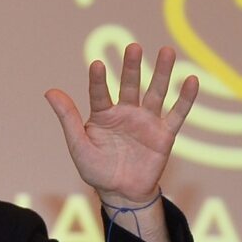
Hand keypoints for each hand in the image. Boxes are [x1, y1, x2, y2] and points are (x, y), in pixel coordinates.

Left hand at [43, 42, 198, 205]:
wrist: (121, 194)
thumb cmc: (96, 170)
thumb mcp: (79, 145)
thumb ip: (68, 118)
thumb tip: (49, 91)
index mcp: (103, 114)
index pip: (100, 92)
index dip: (98, 80)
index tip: (97, 65)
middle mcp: (126, 112)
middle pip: (130, 85)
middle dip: (132, 67)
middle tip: (133, 47)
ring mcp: (147, 121)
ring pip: (156, 92)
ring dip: (162, 72)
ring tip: (167, 51)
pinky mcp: (164, 134)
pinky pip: (177, 114)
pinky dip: (185, 98)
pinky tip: (191, 80)